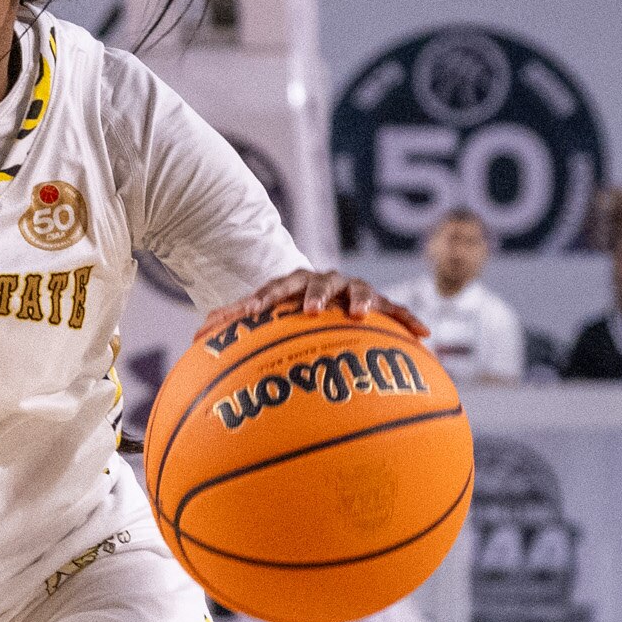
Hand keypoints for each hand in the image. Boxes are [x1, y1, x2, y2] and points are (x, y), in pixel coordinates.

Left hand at [195, 268, 424, 349]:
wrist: (318, 293)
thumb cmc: (285, 309)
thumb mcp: (259, 315)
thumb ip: (231, 323)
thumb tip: (195, 339)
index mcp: (293, 284)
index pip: (279, 287)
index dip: (268, 298)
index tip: (258, 311)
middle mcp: (325, 283)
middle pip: (322, 283)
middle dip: (317, 294)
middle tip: (312, 310)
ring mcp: (353, 290)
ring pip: (361, 290)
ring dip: (362, 300)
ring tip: (362, 314)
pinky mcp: (378, 304)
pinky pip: (397, 312)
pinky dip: (409, 320)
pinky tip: (426, 336)